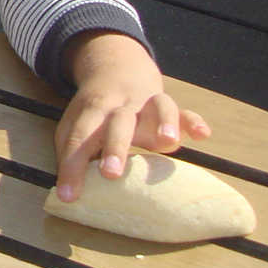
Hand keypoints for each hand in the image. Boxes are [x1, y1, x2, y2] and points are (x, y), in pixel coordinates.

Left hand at [52, 32, 210, 200]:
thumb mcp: (74, 125)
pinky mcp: (171, 110)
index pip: (79, 139)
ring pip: (158, 106)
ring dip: (164, 122)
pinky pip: (185, 112)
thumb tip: (65, 193)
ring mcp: (148, 105)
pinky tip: (202, 134)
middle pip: (118, 122)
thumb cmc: (95, 112)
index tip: (67, 196)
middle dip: (115, 147)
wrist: (117, 71)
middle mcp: (121, 107)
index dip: (72, 167)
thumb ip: (70, 152)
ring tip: (168, 142)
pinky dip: (194, 121)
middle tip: (111, 174)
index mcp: (93, 111)